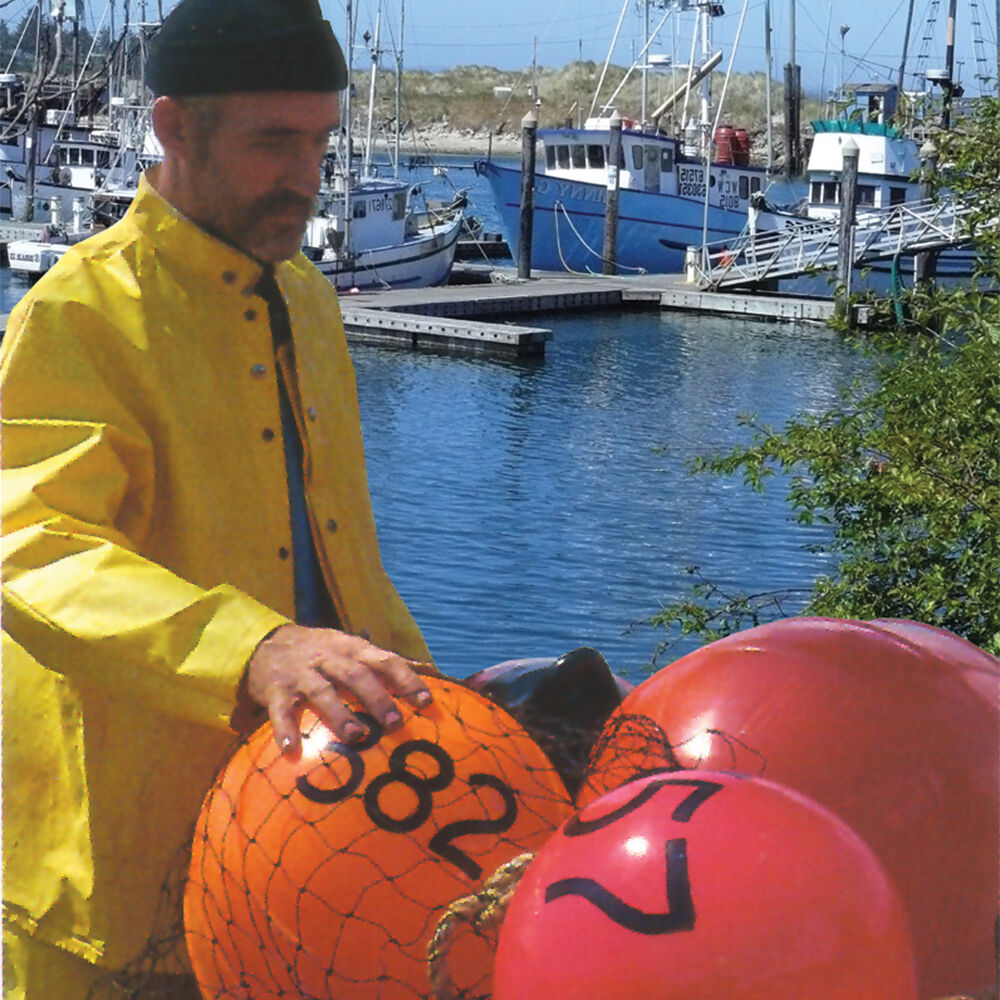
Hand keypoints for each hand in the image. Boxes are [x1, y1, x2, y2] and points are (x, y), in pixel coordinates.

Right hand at [243, 624, 433, 753]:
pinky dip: (286, 729)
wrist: (265, 643)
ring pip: (322, 692)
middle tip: (395, 723)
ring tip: (357, 736)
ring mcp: (300, 674)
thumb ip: (380, 661)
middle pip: (355, 675)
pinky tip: (292, 749)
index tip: (425, 701)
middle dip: (377, 698)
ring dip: (340, 715)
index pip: (384, 660)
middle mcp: (327, 658)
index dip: (406, 679)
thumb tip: (426, 670)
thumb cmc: (319, 652)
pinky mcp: (275, 691)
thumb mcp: (349, 647)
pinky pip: (281, 711)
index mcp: (351, 648)